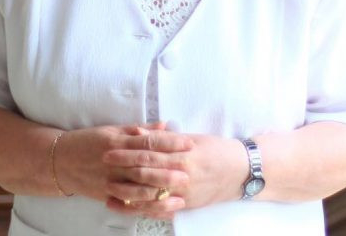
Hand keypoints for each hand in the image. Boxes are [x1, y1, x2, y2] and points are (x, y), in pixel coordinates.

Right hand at [54, 123, 192, 209]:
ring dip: (160, 190)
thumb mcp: (112, 130)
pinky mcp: (106, 195)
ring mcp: (109, 180)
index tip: (187, 142)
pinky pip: (128, 203)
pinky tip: (160, 207)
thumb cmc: (87, 142)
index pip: (148, 141)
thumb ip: (139, 129)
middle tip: (189, 170)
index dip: (169, 142)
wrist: (59, 160)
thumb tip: (163, 125)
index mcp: (117, 142)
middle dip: (168, 168)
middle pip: (146, 166)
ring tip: (179, 191)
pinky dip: (145, 206)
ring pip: (138, 187)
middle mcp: (114, 161)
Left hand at [104, 133, 247, 217]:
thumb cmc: (217, 150)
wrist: (241, 171)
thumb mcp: (192, 137)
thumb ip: (165, 138)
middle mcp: (182, 174)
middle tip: (104, 163)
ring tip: (109, 189)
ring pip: (150, 195)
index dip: (128, 151)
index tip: (111, 148)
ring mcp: (184, 193)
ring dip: (127, 193)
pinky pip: (161, 211)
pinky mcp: (186, 206)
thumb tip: (139, 133)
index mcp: (183, 154)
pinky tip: (128, 207)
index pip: (149, 152)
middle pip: (146, 172)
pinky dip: (142, 210)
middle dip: (123, 168)